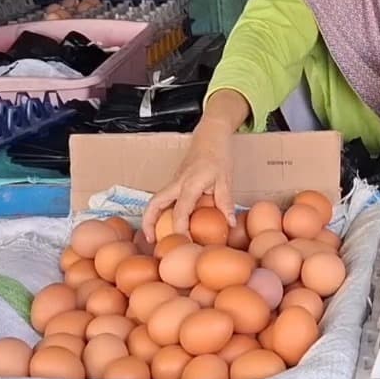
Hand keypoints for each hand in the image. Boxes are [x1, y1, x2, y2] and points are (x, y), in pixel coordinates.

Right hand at [141, 117, 238, 242]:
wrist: (211, 135)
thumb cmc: (218, 155)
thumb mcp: (225, 179)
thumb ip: (226, 203)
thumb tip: (230, 224)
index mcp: (190, 183)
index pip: (180, 210)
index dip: (180, 228)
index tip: (183, 243)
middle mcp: (177, 183)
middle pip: (154, 203)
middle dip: (148, 222)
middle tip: (150, 241)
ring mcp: (173, 182)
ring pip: (155, 200)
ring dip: (150, 217)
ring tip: (153, 236)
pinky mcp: (175, 182)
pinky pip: (163, 197)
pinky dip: (160, 210)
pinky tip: (166, 222)